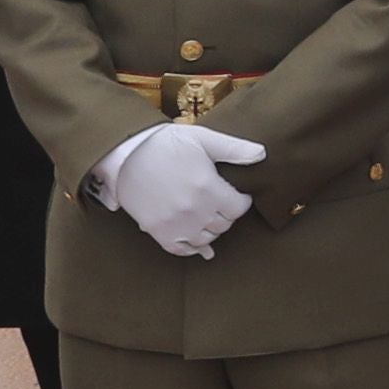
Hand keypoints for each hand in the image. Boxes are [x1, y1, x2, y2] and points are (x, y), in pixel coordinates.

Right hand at [94, 120, 266, 256]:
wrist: (125, 154)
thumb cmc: (165, 144)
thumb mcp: (203, 139)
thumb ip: (234, 148)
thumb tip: (263, 154)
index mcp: (207, 187)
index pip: (239, 208)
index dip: (241, 201)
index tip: (237, 195)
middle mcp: (194, 209)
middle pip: (224, 225)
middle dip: (226, 215)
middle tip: (222, 205)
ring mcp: (175, 223)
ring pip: (206, 240)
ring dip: (211, 230)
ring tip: (210, 219)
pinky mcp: (158, 230)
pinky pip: (181, 250)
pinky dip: (192, 249)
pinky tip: (199, 245)